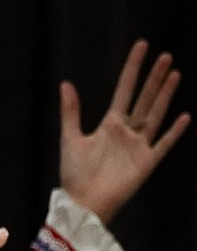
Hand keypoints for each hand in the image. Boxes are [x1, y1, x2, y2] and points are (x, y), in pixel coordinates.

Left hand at [58, 42, 187, 225]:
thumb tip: (65, 83)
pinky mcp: (146, 163)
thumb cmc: (74, 175)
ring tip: (175, 74)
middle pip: (145, 98)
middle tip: (165, 56)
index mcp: (110, 124)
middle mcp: (127, 131)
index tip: (142, 46)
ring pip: (156, 114)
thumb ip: (71, 111)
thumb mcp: (70, 138)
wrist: (82, 204)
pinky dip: (174, 132)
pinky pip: (163, 144)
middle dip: (154, 77)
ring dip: (165, 95)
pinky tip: (184, 116)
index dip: (133, 68)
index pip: (125, 89)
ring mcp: (138, 146)